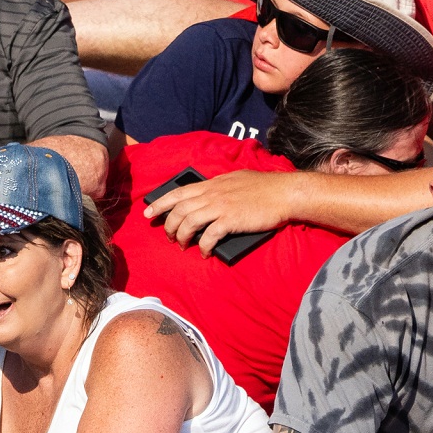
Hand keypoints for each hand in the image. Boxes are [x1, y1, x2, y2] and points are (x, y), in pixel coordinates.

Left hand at [142, 169, 292, 255]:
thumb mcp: (236, 179)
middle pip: (179, 210)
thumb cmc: (264, 186)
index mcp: (212, 183)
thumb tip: (208, 195)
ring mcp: (220, 207)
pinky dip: (203, 247)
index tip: (148, 213)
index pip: (178, 192)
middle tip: (169, 237)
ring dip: (182, 237)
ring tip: (182, 246)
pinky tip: (204, 253)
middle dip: (169, 225)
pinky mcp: (230, 220)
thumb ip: (219, 187)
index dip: (160, 203)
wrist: (284, 193)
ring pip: (189, 223)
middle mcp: (212, 194)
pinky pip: (208, 236)